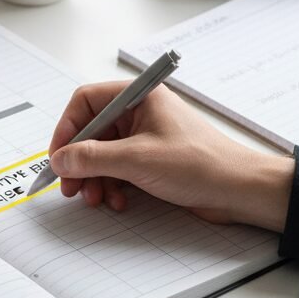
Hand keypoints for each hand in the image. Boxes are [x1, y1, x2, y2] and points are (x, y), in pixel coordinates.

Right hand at [48, 82, 292, 230]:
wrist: (239, 191)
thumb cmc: (200, 164)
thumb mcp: (137, 159)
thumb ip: (92, 158)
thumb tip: (59, 160)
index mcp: (137, 97)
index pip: (85, 102)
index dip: (66, 129)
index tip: (58, 157)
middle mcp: (138, 112)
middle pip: (90, 132)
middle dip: (79, 162)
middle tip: (70, 186)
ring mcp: (144, 137)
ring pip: (101, 154)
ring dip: (94, 178)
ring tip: (96, 198)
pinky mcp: (149, 159)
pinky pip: (116, 169)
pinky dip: (111, 185)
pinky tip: (118, 200)